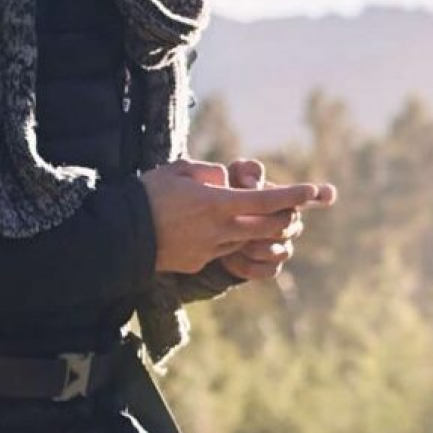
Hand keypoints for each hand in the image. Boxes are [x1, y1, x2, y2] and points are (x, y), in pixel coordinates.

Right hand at [140, 159, 331, 273]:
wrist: (121, 235)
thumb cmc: (148, 193)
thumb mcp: (180, 169)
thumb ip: (209, 172)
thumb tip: (226, 179)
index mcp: (216, 204)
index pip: (265, 201)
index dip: (292, 196)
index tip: (312, 190)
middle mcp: (219, 230)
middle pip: (266, 227)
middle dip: (285, 218)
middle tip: (293, 209)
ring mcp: (209, 250)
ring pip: (247, 241)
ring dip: (255, 230)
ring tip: (251, 216)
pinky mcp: (198, 263)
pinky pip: (223, 251)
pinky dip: (229, 240)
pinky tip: (214, 230)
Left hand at [219, 158, 337, 280]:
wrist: (213, 229)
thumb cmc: (227, 197)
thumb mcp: (231, 178)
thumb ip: (245, 173)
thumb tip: (255, 184)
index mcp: (287, 200)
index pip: (310, 196)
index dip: (319, 195)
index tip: (327, 194)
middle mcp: (291, 224)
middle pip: (287, 225)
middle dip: (262, 224)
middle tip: (236, 221)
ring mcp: (284, 248)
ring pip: (279, 251)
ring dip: (252, 247)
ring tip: (232, 240)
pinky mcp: (271, 268)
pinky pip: (268, 271)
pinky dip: (247, 265)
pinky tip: (231, 258)